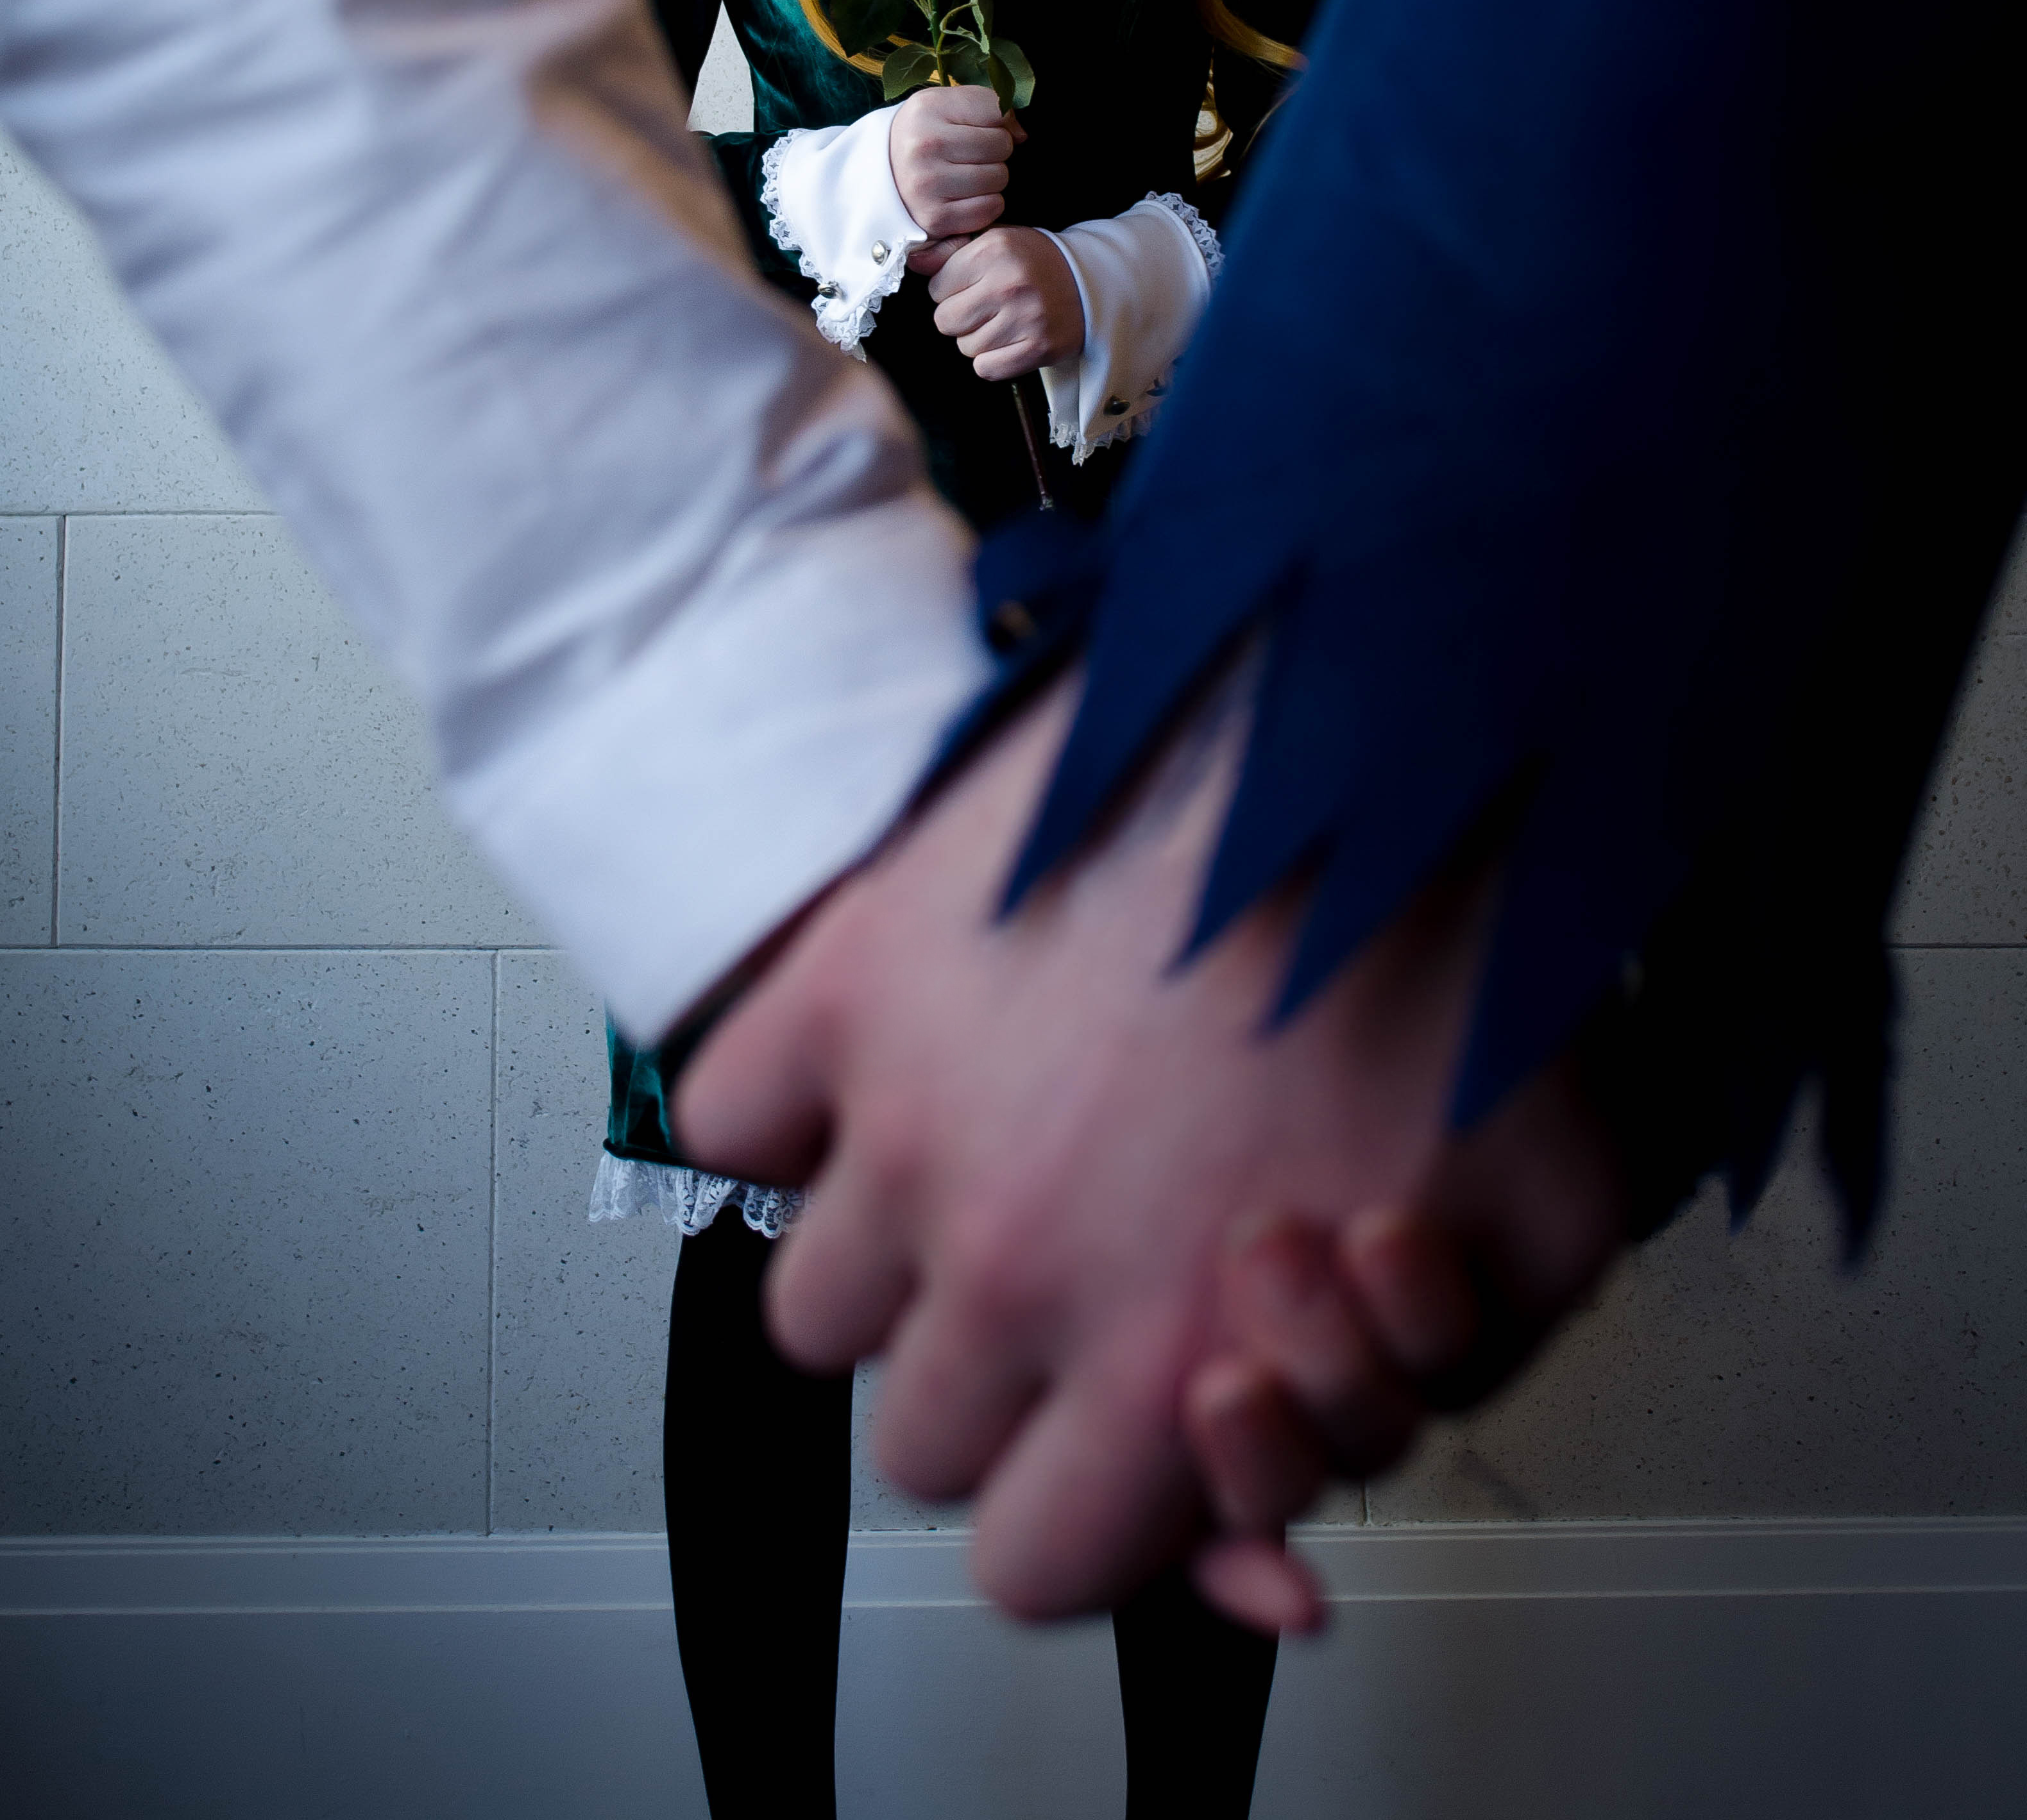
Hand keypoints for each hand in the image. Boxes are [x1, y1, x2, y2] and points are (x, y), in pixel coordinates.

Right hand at [676, 660, 1622, 1624]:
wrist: (1379, 704)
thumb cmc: (1466, 944)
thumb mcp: (1546, 1232)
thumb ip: (1416, 1402)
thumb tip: (1296, 1542)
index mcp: (1166, 1362)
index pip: (1035, 1571)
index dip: (1093, 1518)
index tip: (1128, 1429)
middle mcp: (1006, 1267)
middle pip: (917, 1441)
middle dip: (1007, 1377)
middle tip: (1082, 1262)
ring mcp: (903, 1118)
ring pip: (816, 1302)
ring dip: (895, 1251)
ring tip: (996, 1150)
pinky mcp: (847, 976)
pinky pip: (730, 1117)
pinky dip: (795, 1103)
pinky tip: (899, 1065)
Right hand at [890, 86, 1023, 241]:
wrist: (884, 173)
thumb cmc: (926, 134)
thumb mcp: (947, 105)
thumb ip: (988, 105)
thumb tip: (1022, 134)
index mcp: (928, 109)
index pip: (997, 110)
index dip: (999, 121)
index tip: (982, 128)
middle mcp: (924, 146)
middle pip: (1001, 146)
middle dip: (996, 151)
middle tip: (972, 155)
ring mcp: (927, 184)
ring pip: (999, 178)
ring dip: (992, 178)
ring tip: (968, 174)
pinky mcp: (935, 218)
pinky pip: (990, 209)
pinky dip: (987, 204)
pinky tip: (967, 196)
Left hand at [923, 225, 1083, 379]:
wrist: (1089, 283)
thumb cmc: (1034, 262)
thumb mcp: (995, 241)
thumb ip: (951, 252)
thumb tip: (915, 260)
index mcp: (994, 251)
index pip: (936, 287)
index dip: (950, 289)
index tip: (972, 286)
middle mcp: (1008, 284)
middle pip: (945, 321)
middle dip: (959, 317)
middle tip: (985, 307)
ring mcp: (1025, 319)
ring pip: (965, 347)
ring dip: (978, 340)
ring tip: (1003, 322)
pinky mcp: (1038, 349)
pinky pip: (986, 369)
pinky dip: (993, 361)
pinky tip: (1009, 342)